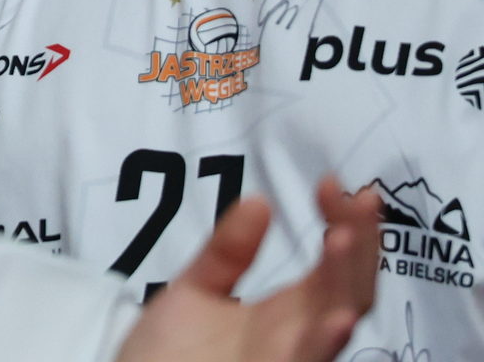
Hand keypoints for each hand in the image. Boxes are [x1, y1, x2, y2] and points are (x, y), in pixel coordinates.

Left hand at [118, 179, 380, 361]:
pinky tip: (337, 318)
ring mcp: (288, 360)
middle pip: (349, 291)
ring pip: (334, 325)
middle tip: (361, 199)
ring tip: (341, 239)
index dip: (343, 224)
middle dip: (360, 246)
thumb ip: (227, 252)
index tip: (328, 183)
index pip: (334, 267)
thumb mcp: (194, 292)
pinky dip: (322, 343)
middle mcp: (298, 338)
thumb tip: (259, 200)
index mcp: (288, 315)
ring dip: (345, 284)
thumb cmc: (164, 357)